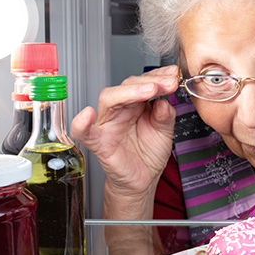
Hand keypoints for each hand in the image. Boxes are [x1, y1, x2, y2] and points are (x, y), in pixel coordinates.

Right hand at [71, 66, 178, 215]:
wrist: (143, 179)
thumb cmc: (149, 153)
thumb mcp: (165, 131)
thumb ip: (165, 116)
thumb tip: (164, 102)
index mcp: (135, 105)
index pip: (142, 83)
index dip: (158, 76)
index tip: (173, 75)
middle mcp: (120, 110)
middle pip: (126, 86)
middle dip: (148, 81)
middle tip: (168, 83)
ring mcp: (108, 125)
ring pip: (109, 99)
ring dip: (130, 92)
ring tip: (150, 90)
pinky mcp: (99, 143)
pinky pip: (84, 133)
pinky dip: (81, 124)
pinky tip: (87, 115)